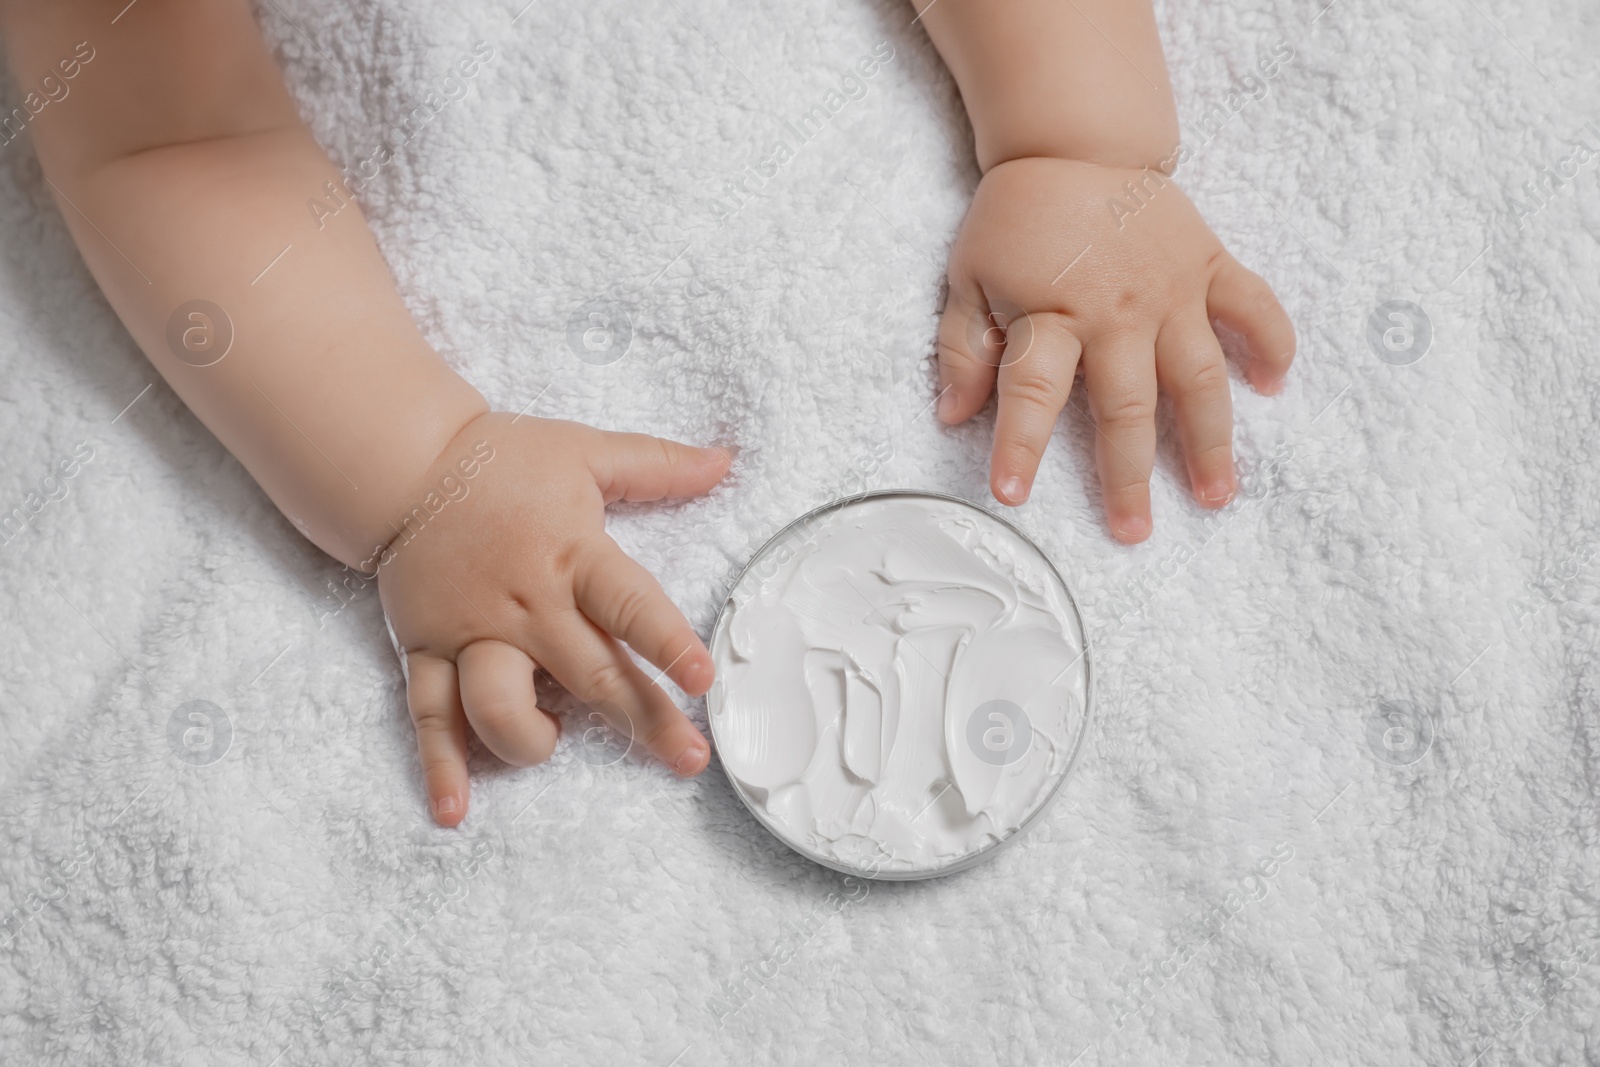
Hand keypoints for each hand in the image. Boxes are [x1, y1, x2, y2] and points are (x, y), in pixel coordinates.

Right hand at [375, 412, 730, 825]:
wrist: (403, 465)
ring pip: (499, 706)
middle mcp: (526, 604)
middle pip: (589, 675)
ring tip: (556, 744)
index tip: (700, 678)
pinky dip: (440, 767)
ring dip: (532, 740)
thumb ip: (658, 464)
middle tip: (689, 758)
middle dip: (642, 720)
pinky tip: (454, 811)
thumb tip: (726, 461)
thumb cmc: (503, 462)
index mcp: (571, 555)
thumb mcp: (587, 452)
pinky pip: (431, 717)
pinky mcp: (426, 652)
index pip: (627, 604)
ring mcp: (473, 634)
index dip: (665, 642)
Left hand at [935, 156, 1295, 541]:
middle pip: (1126, 405)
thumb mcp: (968, 278)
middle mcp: (1117, 310)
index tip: (1012, 496)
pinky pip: (1252, 307)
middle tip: (1133, 531)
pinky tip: (1275, 386)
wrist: (1073, 143)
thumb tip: (953, 416)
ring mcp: (1171, 289)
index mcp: (1051, 312)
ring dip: (1210, 440)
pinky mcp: (1208, 265)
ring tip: (1216, 494)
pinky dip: (1270, 343)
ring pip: (1198, 377)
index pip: (1031, 393)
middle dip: (1127, 475)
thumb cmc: (1016, 219)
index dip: (1020, 446)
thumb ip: (963, 348)